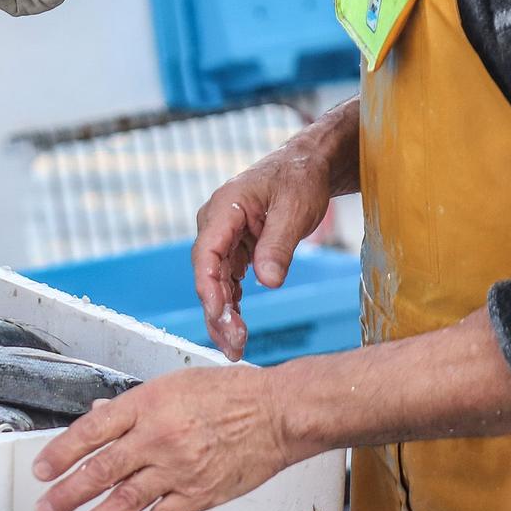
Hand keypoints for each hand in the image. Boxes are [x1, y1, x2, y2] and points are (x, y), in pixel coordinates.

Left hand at [33, 366, 293, 510]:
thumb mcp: (172, 384)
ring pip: (125, 500)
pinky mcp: (200, 493)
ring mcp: (178, 468)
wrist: (276, 413)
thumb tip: (98, 416)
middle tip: (44, 510)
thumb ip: (132, 406)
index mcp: (146, 404)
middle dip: (66, 494)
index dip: (60, 452)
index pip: (91, 431)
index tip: (42, 469)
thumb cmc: (229, 394)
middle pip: (100, 470)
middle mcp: (157, 437)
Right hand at [190, 146, 332, 359]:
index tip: (220, 317)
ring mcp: (223, 237)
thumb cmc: (299, 179)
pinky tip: (238, 326)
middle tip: (232, 345)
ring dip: (223, 314)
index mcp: (224, 209)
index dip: (209, 289)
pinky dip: (232, 303)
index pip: (206, 254)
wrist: (305, 165)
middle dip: (217, 312)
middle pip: (207, 274)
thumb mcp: (294, 210)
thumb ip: (278, 246)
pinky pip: (228, 279)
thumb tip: (268, 282)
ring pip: (215, 282)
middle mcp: (216, 224)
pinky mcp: (235, 248)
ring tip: (234, 346)